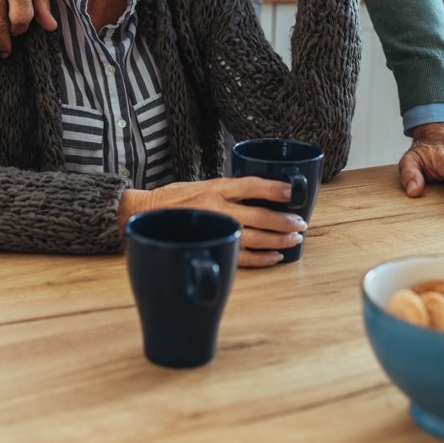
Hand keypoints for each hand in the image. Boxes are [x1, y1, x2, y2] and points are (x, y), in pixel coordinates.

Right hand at [118, 177, 307, 267]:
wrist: (141, 215)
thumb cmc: (172, 200)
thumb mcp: (199, 184)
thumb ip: (226, 190)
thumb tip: (258, 194)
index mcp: (215, 188)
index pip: (250, 185)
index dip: (273, 188)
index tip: (292, 191)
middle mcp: (217, 208)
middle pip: (259, 215)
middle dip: (284, 221)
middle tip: (301, 224)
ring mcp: (214, 229)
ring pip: (254, 238)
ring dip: (278, 240)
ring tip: (295, 240)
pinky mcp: (209, 247)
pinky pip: (241, 257)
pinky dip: (261, 258)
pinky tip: (276, 257)